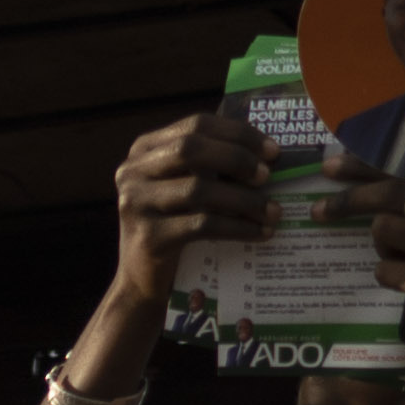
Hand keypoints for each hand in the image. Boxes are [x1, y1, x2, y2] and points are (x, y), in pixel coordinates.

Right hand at [113, 109, 275, 297]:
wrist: (142, 280)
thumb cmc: (174, 226)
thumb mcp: (184, 186)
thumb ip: (210, 163)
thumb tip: (266, 153)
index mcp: (145, 150)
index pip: (196, 125)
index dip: (238, 133)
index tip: (272, 150)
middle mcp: (132, 172)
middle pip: (191, 149)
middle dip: (237, 159)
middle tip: (267, 176)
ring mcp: (135, 205)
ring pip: (199, 190)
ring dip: (244, 200)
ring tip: (272, 211)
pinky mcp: (148, 238)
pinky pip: (202, 225)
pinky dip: (237, 228)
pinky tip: (259, 233)